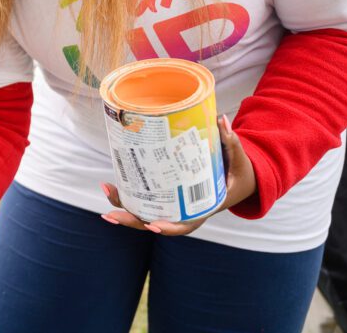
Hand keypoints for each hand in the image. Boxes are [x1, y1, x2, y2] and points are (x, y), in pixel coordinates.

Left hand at [100, 114, 256, 235]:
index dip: (169, 227)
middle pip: (156, 222)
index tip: (153, 225)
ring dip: (123, 208)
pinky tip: (110, 186)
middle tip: (110, 214)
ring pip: (145, 213)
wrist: (238, 177)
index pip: (186, 224)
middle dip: (132, 220)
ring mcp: (174, 205)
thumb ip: (230, 141)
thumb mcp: (238, 159)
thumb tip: (220, 119)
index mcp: (205, 208)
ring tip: (106, 190)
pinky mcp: (166, 195)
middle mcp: (186, 211)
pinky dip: (127, 197)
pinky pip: (145, 201)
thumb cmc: (240, 171)